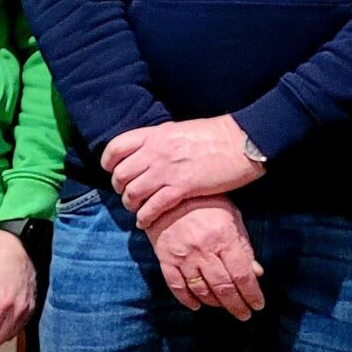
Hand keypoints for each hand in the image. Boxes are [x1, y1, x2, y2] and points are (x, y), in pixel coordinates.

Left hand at [103, 115, 263, 227]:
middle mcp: (155, 152)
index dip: (108, 162)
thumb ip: (159, 141)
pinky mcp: (182, 188)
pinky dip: (144, 216)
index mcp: (154, 135)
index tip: (111, 171)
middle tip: (126, 193)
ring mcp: (166, 170)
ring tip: (135, 209)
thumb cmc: (216, 135)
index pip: (116, 148)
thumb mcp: (179, 130)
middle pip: (120, 174)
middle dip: (119, 187)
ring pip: (132, 192)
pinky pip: (153, 206)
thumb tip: (148, 150)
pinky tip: (144, 221)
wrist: (242, 141)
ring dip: (130, 204)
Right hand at [144, 195, 266, 317]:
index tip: (257, 305)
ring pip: (201, 289)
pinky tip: (196, 305)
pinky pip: (176, 284)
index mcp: (224, 238)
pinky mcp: (165, 257)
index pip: (242, 275)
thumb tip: (256, 273)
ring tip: (224, 308)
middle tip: (244, 315)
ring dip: (215, 303)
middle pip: (224, 286)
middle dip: (236, 304)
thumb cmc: (206, 203)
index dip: (252, 294)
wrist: (168, 192)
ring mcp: (183, 255)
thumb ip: (244, 246)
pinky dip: (186, 299)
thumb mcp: (232, 217)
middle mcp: (204, 250)